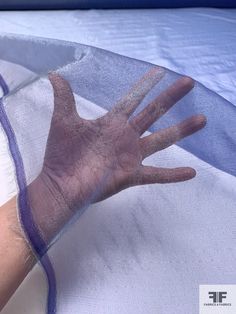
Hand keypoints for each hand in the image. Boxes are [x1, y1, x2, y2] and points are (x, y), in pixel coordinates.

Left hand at [28, 68, 205, 241]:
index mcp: (111, 122)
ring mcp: (130, 156)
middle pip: (153, 113)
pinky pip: (156, 174)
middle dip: (171, 98)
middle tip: (189, 83)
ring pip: (162, 140)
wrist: (60, 184)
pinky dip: (173, 175)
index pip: (133, 99)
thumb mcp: (63, 121)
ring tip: (202, 119)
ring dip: (182, 130)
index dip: (146, 85)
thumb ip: (64, 97)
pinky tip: (192, 172)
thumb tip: (54, 74)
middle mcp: (125, 136)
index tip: (160, 71)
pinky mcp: (131, 175)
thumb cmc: (62, 154)